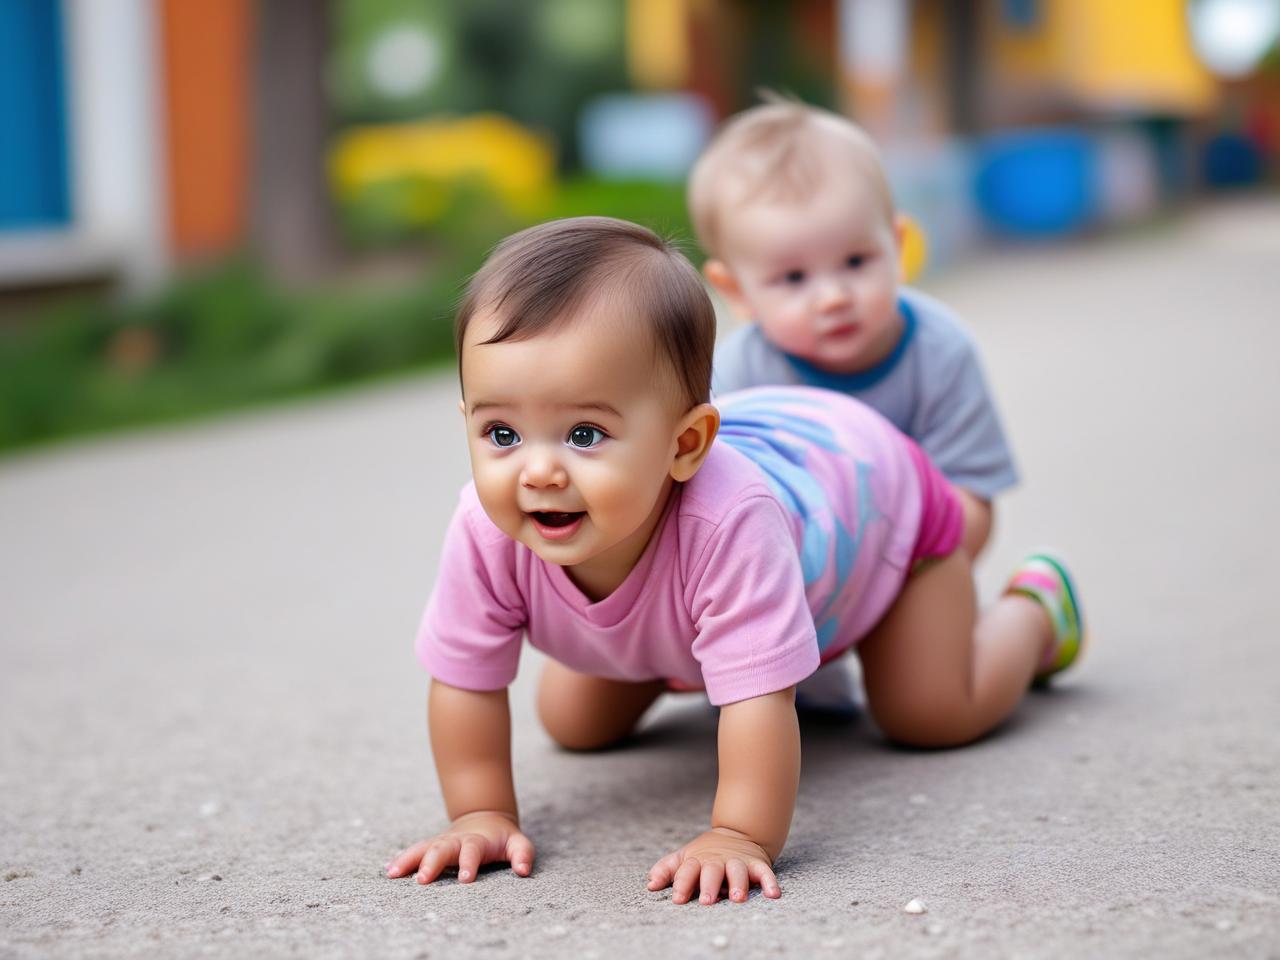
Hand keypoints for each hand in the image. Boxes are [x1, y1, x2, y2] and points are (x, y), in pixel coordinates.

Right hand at [385, 811, 533, 884]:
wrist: (485, 817)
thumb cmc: (502, 837)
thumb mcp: (518, 842)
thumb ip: (522, 854)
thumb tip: (523, 871)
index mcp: (476, 841)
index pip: (472, 851)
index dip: (469, 863)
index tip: (466, 879)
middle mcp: (455, 840)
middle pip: (441, 849)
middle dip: (432, 863)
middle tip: (423, 880)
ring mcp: (441, 842)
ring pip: (423, 848)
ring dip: (409, 860)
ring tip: (394, 873)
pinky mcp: (432, 846)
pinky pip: (415, 851)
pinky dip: (403, 859)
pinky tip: (390, 870)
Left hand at [646, 827, 780, 903]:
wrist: (737, 833)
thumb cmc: (705, 855)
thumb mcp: (684, 858)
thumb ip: (666, 869)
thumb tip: (650, 884)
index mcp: (698, 861)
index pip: (688, 871)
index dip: (682, 884)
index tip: (678, 899)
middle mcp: (718, 861)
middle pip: (712, 871)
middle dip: (709, 885)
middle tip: (707, 901)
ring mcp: (738, 861)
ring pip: (738, 871)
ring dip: (738, 884)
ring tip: (737, 898)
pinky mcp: (756, 864)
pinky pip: (765, 872)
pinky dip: (769, 881)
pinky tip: (773, 894)